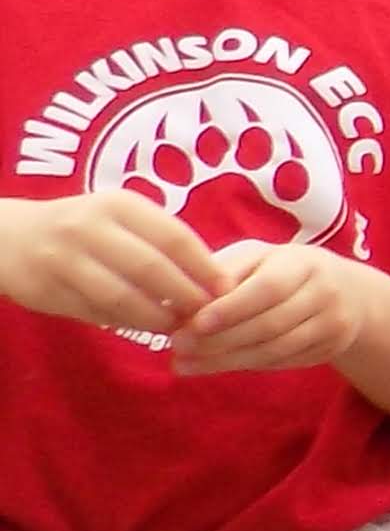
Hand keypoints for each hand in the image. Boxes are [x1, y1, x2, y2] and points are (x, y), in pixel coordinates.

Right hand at [0, 192, 225, 337]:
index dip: (205, 267)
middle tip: (205, 316)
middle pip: (152, 269)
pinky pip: (97, 314)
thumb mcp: (121, 217)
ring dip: (158, 318)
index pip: (176, 237)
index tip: (227, 289)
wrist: (8, 236)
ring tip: (177, 326)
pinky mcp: (47, 290)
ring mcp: (64, 259)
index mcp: (118, 204)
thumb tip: (217, 280)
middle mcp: (89, 227)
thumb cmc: (84, 227)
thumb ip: (162, 240)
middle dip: (186, 297)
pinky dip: (127, 323)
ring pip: (123, 298)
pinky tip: (144, 326)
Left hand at [167, 240, 378, 378]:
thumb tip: (177, 299)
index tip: (192, 324)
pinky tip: (212, 366)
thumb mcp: (256, 257)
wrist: (346, 290)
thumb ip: (223, 273)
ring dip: (225, 360)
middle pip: (270, 324)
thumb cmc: (282, 269)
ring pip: (275, 349)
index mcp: (304, 263)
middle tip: (177, 347)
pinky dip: (243, 366)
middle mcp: (326, 293)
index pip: (268, 288)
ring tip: (184, 364)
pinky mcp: (331, 349)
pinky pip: (282, 362)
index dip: (231, 308)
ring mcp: (333, 324)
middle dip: (219, 339)